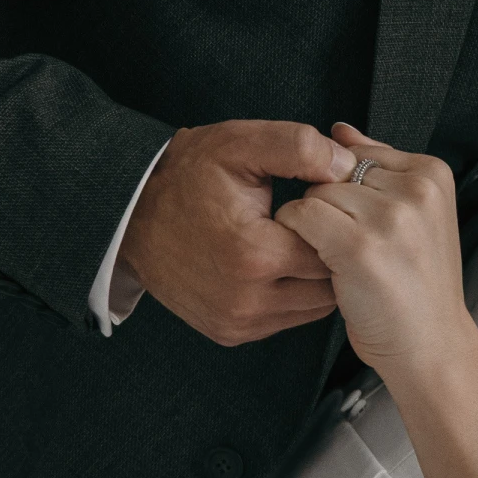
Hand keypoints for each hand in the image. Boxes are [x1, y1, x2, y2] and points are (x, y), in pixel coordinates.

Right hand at [118, 119, 351, 345]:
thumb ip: (300, 148)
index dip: (335, 223)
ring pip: (311, 307)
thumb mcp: (241, 143)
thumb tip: (347, 165)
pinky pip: (285, 320)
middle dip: (330, 254)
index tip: (321, 204)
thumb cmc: (187, 176)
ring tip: (295, 242)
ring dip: (312, 278)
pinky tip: (278, 265)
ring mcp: (237, 322)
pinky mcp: (229, 333)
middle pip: (328, 285)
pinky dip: (291, 295)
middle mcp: (247, 300)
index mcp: (255, 255)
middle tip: (316, 225)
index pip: (335, 249)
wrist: (131, 214)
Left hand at [278, 124, 477, 385]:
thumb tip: (339, 130)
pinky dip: (298, 238)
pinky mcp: (358, 247)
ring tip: (346, 258)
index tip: (371, 228)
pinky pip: (300, 215)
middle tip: (360, 248)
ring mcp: (389, 217)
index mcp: (433, 174)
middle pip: (335, 170)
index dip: (350, 192)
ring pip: (315, 191)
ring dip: (313, 225)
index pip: (360, 153)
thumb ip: (380, 167)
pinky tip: (326, 264)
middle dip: (333, 207)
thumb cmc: (417, 284)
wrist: (430, 344)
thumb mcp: (416, 215)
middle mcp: (416, 189)